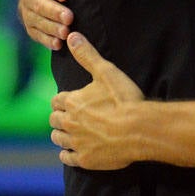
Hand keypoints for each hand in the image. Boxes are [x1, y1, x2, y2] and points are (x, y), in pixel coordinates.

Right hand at [18, 0, 72, 49]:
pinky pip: (36, 35)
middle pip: (37, 4)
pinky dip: (46, 40)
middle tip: (70, 17)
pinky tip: (58, 44)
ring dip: (51, 27)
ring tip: (66, 32)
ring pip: (36, 21)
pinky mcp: (29, 27)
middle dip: (53, 11)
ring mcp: (27, 12)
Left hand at [50, 32, 144, 169]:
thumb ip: (87, 55)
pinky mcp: (85, 159)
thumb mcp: (106, 72)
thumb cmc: (124, 99)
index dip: (62, 100)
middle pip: (54, 120)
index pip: (56, 100)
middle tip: (66, 117)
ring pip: (58, 139)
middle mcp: (69, 122)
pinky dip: (66, 155)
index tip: (66, 101)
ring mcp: (76, 142)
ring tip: (66, 133)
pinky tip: (71, 152)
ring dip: (60, 135)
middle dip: (59, 117)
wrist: (140, 129)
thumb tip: (71, 36)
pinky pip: (66, 158)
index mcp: (72, 102)